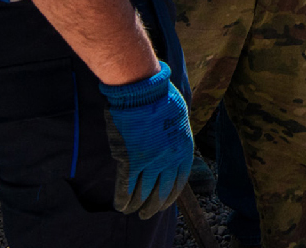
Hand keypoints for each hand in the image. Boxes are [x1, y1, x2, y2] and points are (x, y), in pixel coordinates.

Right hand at [100, 62, 192, 218]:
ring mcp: (150, 162)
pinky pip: (126, 187)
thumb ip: (176, 135)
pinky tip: (121, 206)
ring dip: (138, 206)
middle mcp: (169, 159)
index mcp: (184, 148)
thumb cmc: (161, 97)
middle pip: (162, 191)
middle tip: (148, 214)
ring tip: (133, 212)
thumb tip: (173, 144)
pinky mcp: (130, 161)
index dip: (170, 195)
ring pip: (144, 193)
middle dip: (154, 206)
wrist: (144, 91)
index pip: (179, 181)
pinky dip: (123, 199)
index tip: (165, 202)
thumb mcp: (179, 117)